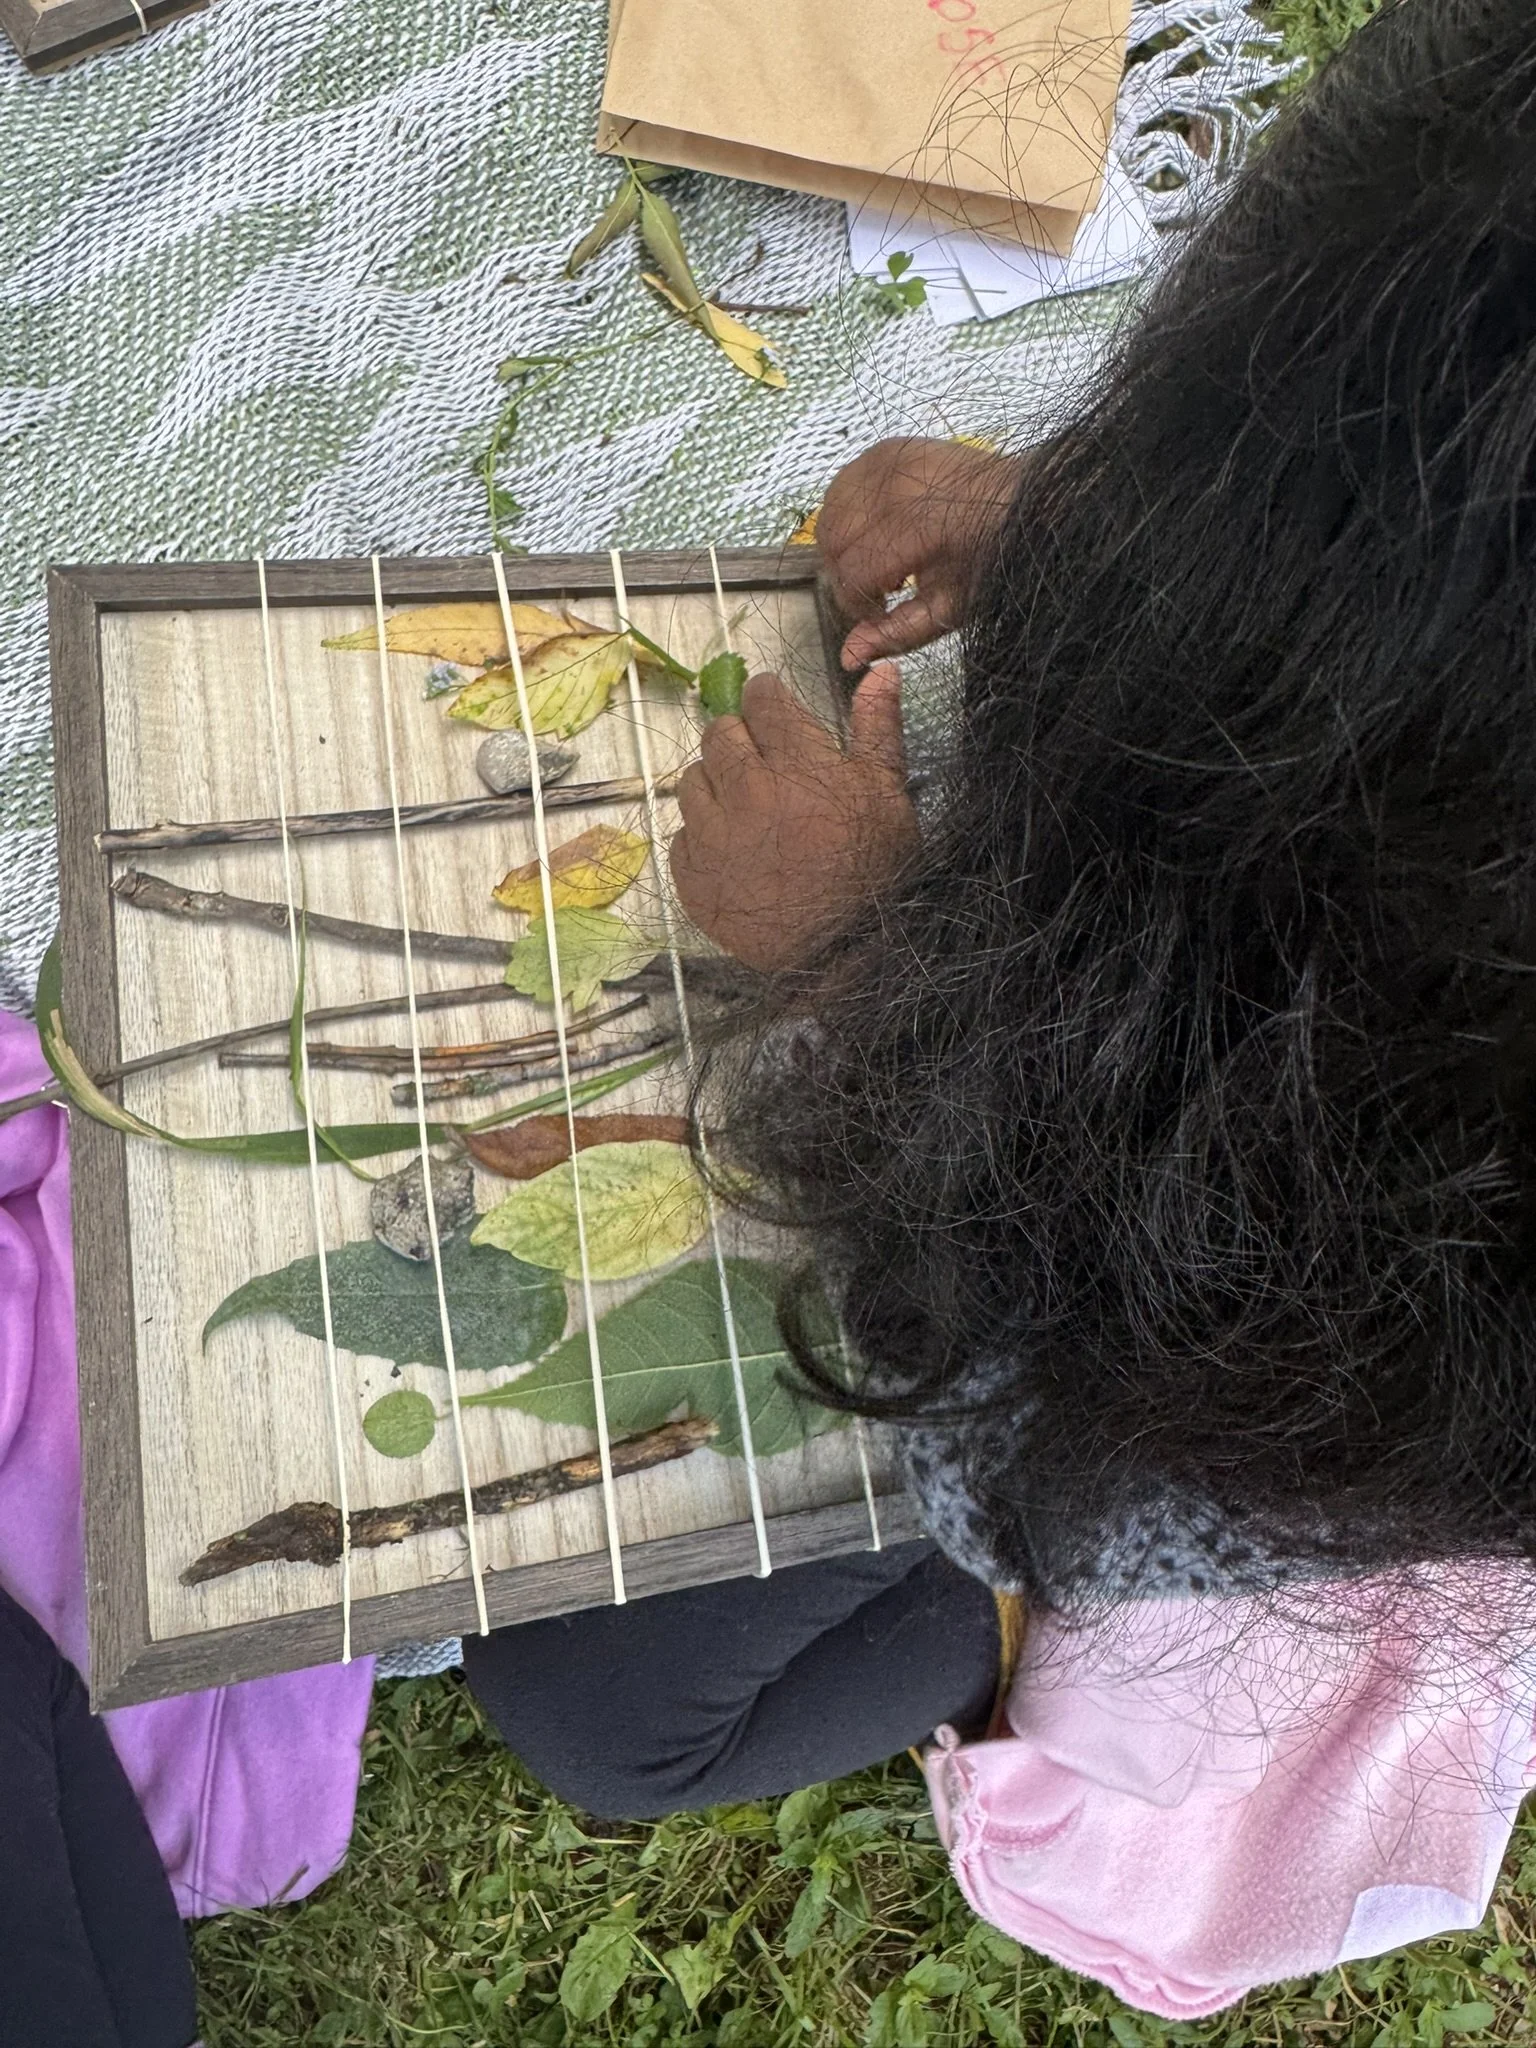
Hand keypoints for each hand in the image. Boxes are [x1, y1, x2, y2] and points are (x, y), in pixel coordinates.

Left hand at [669, 664, 919, 970]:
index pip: (763, 700)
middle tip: (762, 762)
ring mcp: (713, 836)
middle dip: (740, 737)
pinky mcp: (692, 877)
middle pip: (720, 733)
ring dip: (715, 783)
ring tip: (745, 806)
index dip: (768, 698)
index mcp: (797, 764)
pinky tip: (733, 849)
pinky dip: (703, 835)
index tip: (772, 708)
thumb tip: (880, 673)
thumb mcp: (889, 797)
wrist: (846, 956)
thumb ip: (878, 730)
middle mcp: (746, 791)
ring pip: (691, 780)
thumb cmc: (876, 875)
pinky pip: (682, 835)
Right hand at [816, 436, 1024, 670]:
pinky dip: (846, 514)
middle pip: (833, 541)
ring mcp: (890, 460)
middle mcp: (898, 486)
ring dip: (841, 545)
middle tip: (879, 588)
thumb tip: (848, 657)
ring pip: (828, 514)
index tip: (877, 612)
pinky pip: (840, 486)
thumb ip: (898, 633)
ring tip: (878, 558)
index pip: (854, 572)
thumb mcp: (951, 607)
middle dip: (846, 575)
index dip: (856, 603)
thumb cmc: (991, 559)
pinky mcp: (887, 447)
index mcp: (921, 527)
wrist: (1023, 500)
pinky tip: (875, 530)